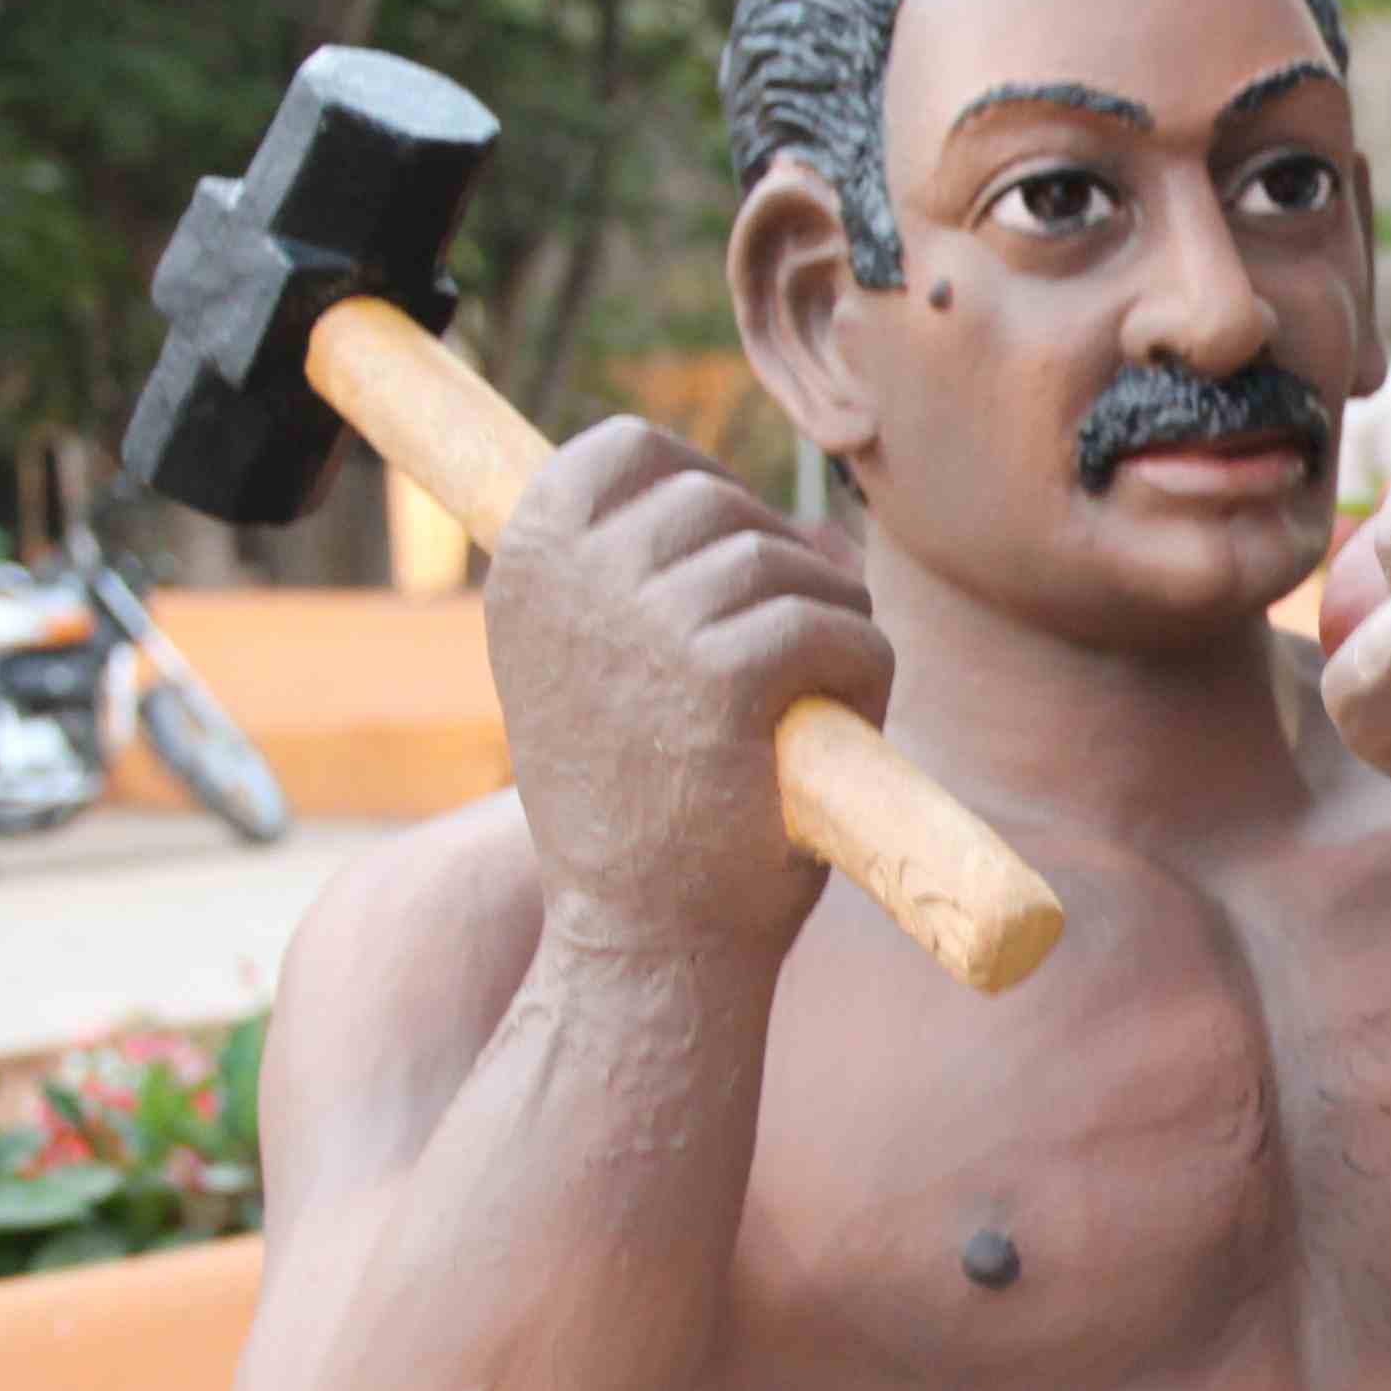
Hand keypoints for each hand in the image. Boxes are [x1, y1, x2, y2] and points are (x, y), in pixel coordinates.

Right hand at [480, 421, 890, 968]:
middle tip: (795, 652)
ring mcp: (646, 619)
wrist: (643, 944)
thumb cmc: (637, 810)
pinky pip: (834, 624)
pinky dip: (866, 666)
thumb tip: (788, 516)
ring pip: (789, 561)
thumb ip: (639, 580)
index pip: (626, 446)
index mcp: (525, 565)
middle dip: (779, 564)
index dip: (700, 480)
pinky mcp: (725, 674)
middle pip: (721, 500)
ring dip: (831, 617)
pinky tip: (850, 719)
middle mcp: (572, 577)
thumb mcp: (593, 673)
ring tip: (823, 696)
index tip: (732, 549)